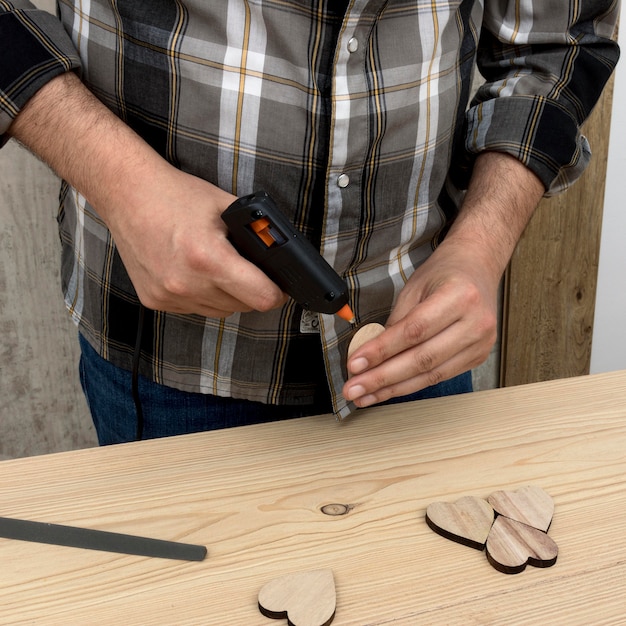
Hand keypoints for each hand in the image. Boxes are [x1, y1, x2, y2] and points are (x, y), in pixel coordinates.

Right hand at [105, 165, 286, 317]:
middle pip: (243, 306)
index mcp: (208, 258)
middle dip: (251, 290)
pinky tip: (193, 271)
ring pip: (220, 311)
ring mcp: (169, 295)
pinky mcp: (155, 300)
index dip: (276, 293)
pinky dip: (202, 295)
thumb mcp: (226, 207)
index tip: (278, 286)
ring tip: (215, 265)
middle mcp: (187, 283)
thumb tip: (281, 254)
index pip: (261, 298)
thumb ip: (256, 234)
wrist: (127, 194)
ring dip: (226, 296)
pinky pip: (195, 308)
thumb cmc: (175, 196)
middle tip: (246, 268)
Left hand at [342, 151, 543, 407]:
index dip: (379, 352)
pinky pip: (442, 375)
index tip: (352, 365)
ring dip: (393, 387)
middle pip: (421, 359)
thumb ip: (395, 318)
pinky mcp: (480, 351)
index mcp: (457, 296)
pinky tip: (390, 390)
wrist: (482, 259)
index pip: (411, 332)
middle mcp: (474, 319)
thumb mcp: (414, 284)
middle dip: (382, 378)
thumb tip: (368, 350)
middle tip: (353, 391)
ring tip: (365, 397)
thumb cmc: (445, 267)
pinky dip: (413, 384)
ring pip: (431, 372)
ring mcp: (481, 338)